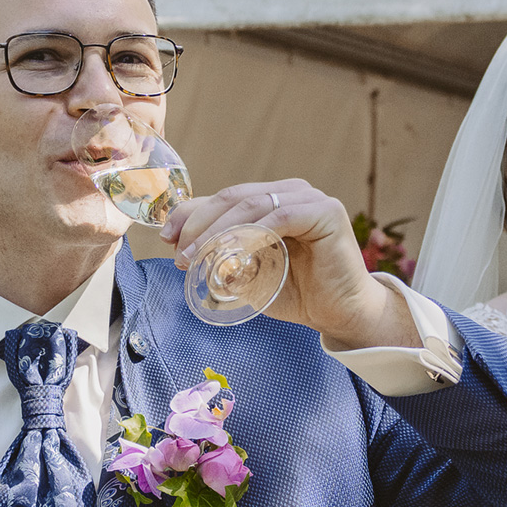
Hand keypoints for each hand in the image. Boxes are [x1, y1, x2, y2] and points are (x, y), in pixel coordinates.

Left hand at [161, 179, 414, 348]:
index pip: (224, 198)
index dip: (191, 214)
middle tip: (180, 254)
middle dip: (200, 225)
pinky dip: (252, 234)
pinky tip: (233, 255)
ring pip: (252, 205)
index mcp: (272, 200)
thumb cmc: (298, 293)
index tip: (167, 239)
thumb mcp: (248, 272)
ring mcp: (310, 199)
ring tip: (197, 257)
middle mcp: (291, 192)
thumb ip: (222, 256)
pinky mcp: (325, 212)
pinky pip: (280, 217)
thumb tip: (181, 248)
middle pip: (233, 197)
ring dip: (219, 231)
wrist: (340, 314)